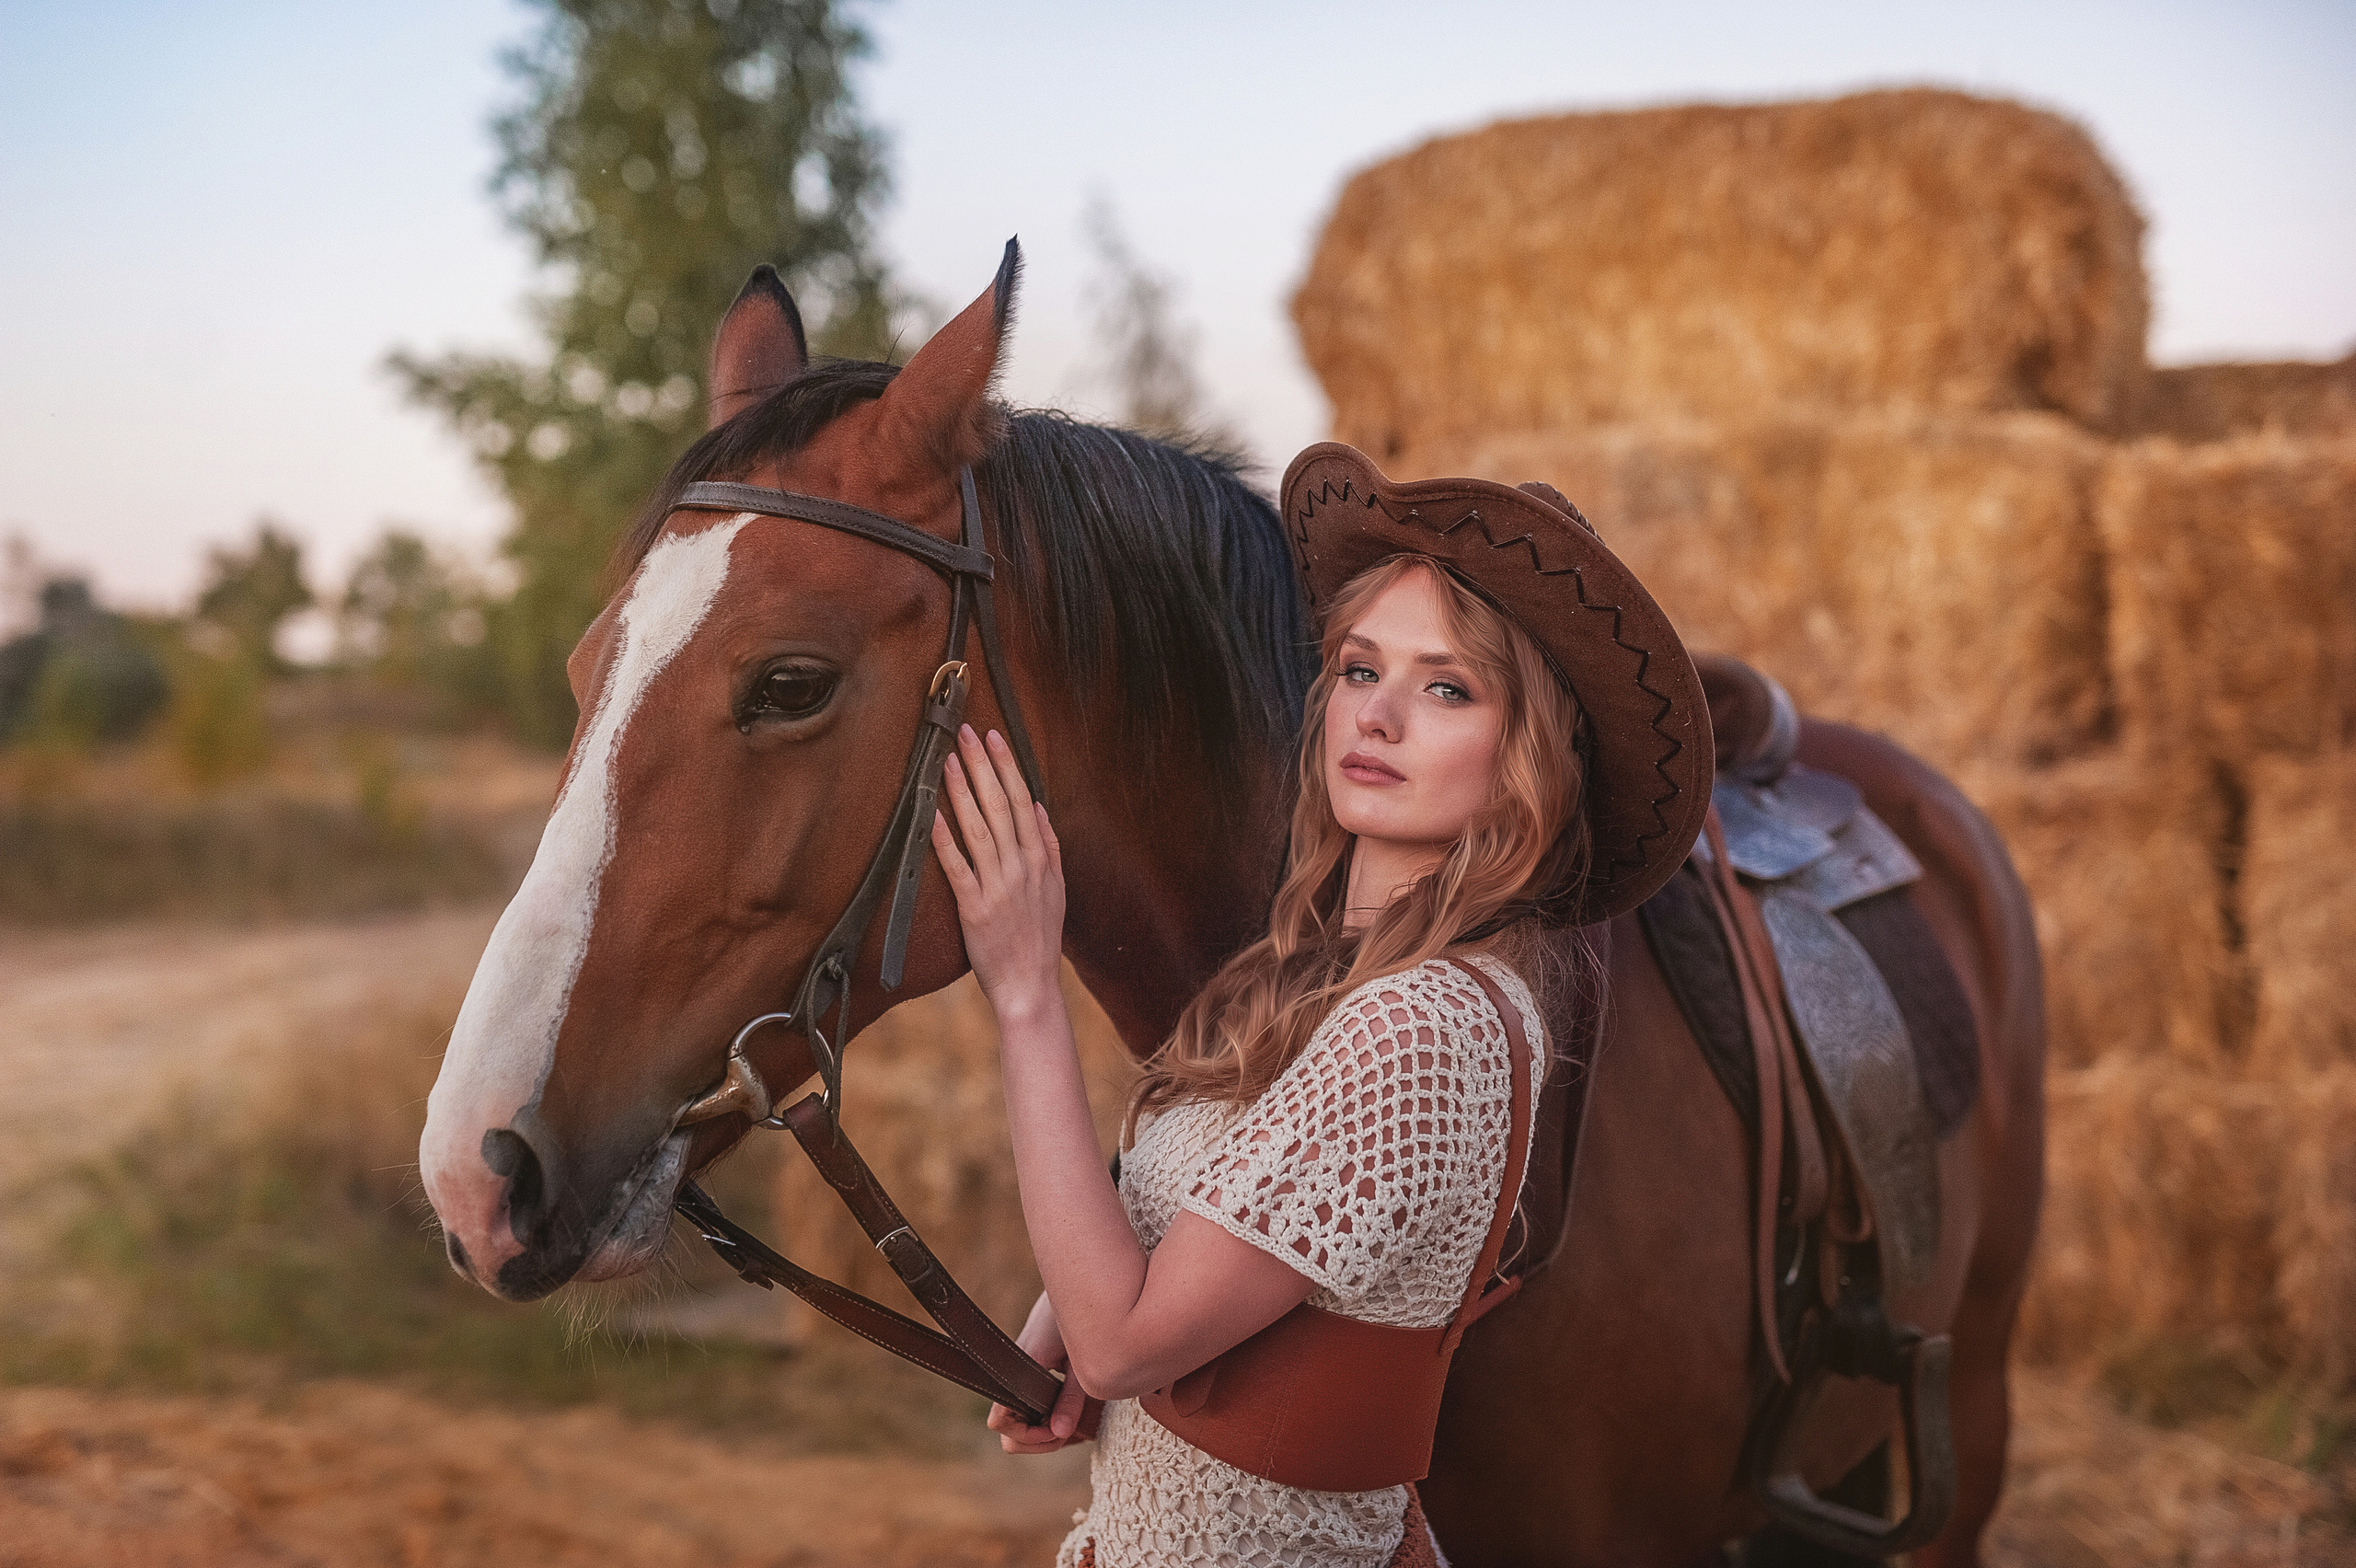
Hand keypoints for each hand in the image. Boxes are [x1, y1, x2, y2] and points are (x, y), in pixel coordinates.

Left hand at [933, 726, 1064, 1021]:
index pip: (1023, 801)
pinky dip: (945, 839)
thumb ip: (1049, 847)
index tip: (994, 738)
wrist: (1030, 986)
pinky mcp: (975, 908)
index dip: (1007, 766)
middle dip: (982, 765)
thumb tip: (1039, 808)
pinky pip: (957, 867)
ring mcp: (998, 887)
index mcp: (1040, 860)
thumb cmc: (1039, 939)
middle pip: (1001, 805)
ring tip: (947, 761)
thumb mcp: (1057, 890)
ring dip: (962, 791)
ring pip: (979, 828)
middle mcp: (1021, 868)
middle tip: (966, 733)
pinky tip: (933, 814)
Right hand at [987, 1291, 1091, 1453]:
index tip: (1060, 1429)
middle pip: (1007, 1433)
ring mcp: (1022, 1378)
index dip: (1030, 1435)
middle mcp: (1014, 1378)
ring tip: (1077, 1424)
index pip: (1001, 1421)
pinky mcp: (1032, 1375)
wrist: (1078, 1283)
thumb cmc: (1083, 1318)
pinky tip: (1077, 1413)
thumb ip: (1071, 1399)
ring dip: (1046, 1433)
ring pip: (1019, 1425)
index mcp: (1021, 1373)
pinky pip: (1032, 1408)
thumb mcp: (1082, 1363)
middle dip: (1038, 1441)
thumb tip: (1060, 1433)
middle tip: (1069, 1431)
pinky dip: (1051, 1419)